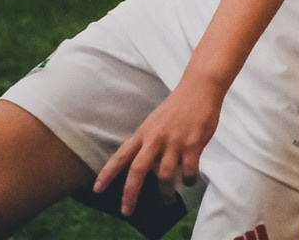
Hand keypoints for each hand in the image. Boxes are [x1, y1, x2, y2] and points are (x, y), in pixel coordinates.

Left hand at [96, 74, 221, 216]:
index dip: (107, 174)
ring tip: (167, 200)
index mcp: (144, 133)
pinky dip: (189, 180)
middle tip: (127, 211)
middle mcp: (156, 139)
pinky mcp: (194, 143)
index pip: (120, 156)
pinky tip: (190, 181)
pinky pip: (189, 170)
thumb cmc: (178, 106)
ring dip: (165, 192)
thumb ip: (149, 142)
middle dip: (130, 194)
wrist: (201, 88)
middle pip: (138, 171)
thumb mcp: (155, 122)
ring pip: (165, 175)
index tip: (97, 190)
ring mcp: (175, 141)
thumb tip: (148, 168)